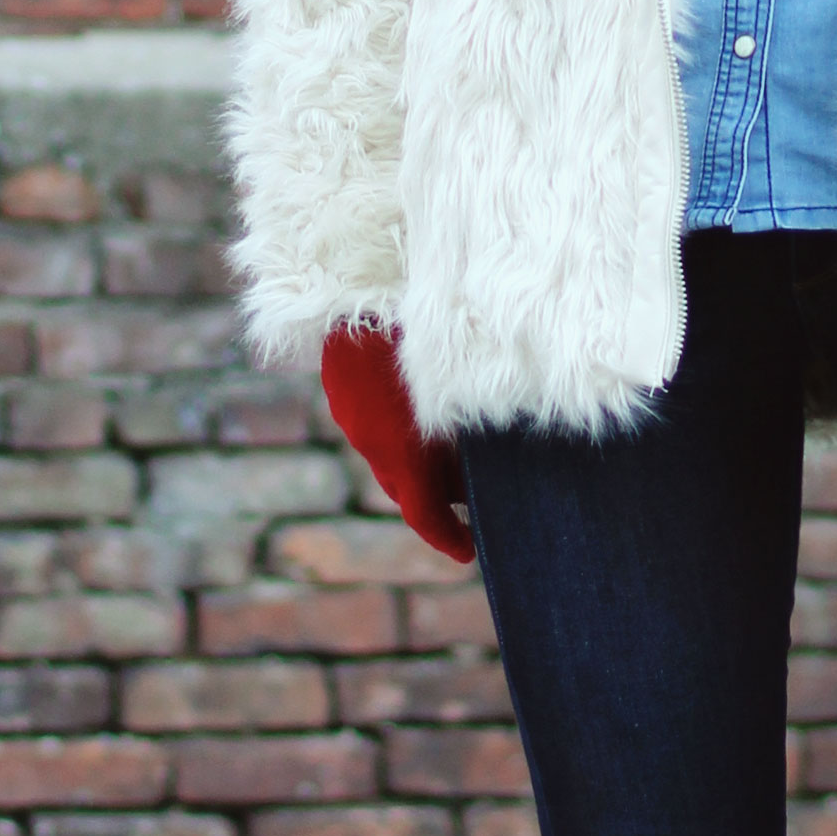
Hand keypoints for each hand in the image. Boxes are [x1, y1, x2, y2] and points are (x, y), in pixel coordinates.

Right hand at [320, 323, 476, 566]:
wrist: (364, 284)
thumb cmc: (430, 335)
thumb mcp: (467, 391)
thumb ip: (479, 432)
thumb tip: (495, 455)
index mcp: (403, 454)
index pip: (423, 516)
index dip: (448, 537)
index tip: (470, 551)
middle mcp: (371, 441)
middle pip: (406, 484)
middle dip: (439, 492)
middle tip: (476, 489)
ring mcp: (351, 412)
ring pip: (386, 450)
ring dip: (417, 455)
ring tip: (455, 440)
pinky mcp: (340, 383)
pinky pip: (371, 418)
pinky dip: (397, 423)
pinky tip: (422, 401)